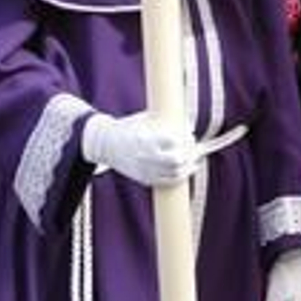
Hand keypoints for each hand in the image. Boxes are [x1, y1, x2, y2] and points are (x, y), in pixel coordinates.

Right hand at [81, 112, 196, 187]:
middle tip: (195, 149)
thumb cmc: (129, 128)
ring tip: (195, 160)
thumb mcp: (145, 119)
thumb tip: (190, 126)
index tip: (190, 135)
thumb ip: (167, 121)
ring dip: (189, 167)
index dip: (185, 139)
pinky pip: (168, 182)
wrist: (105, 144)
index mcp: (145, 140)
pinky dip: (181, 176)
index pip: (173, 141)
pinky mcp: (145, 179)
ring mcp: (144, 170)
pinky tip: (188, 169)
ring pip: (175, 173)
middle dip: (189, 154)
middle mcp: (145, 157)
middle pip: (176, 160)